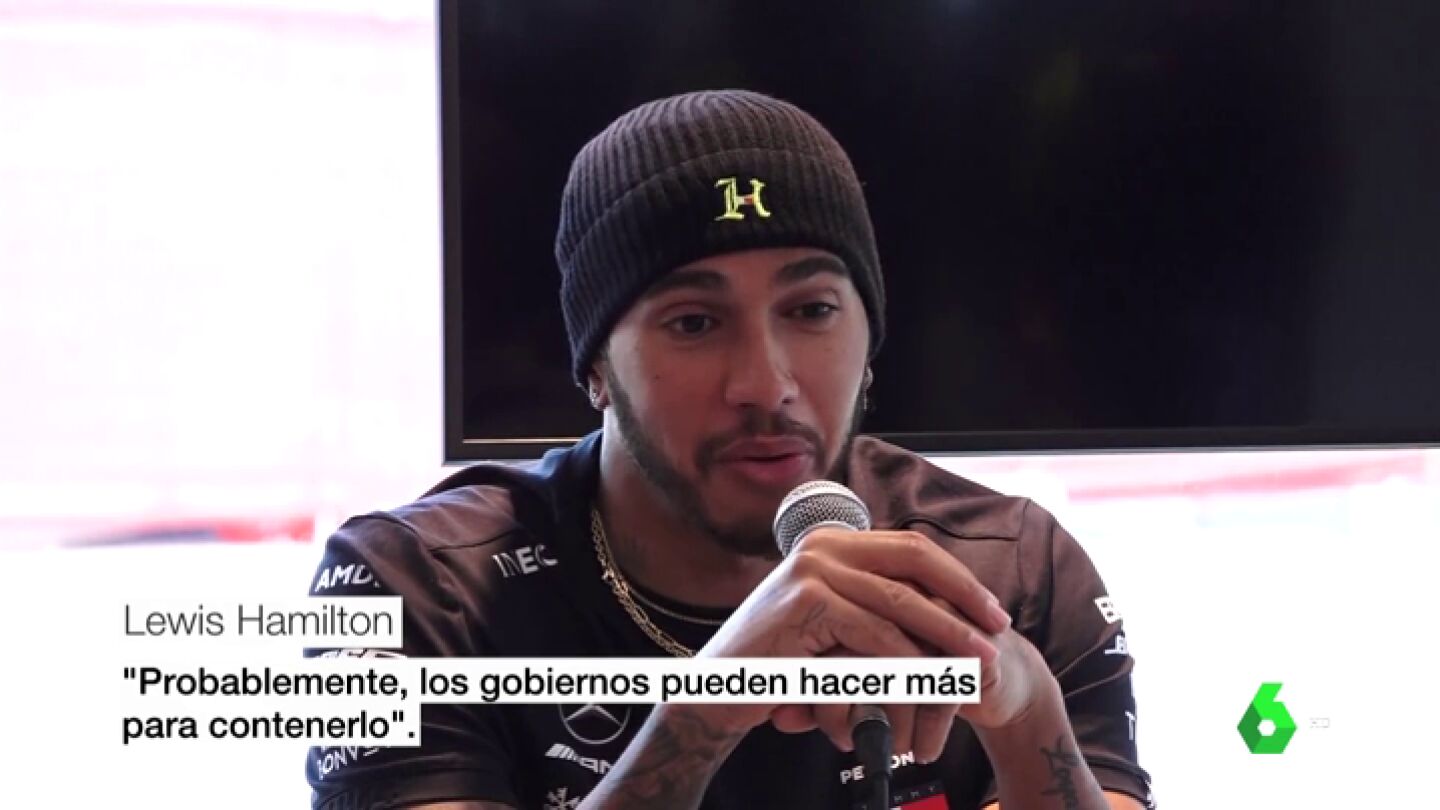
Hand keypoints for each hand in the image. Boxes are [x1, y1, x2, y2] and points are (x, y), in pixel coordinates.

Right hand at [690, 528, 1012, 752]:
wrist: (720, 688)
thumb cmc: (782, 662)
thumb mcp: (831, 620)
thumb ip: (871, 602)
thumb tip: (944, 604)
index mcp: (832, 540)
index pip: (911, 547)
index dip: (958, 577)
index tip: (991, 609)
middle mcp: (823, 545)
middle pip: (915, 561)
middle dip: (964, 596)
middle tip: (998, 627)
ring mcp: (813, 569)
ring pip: (902, 602)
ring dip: (949, 635)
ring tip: (979, 661)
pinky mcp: (806, 602)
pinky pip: (876, 634)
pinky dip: (911, 661)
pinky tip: (935, 680)